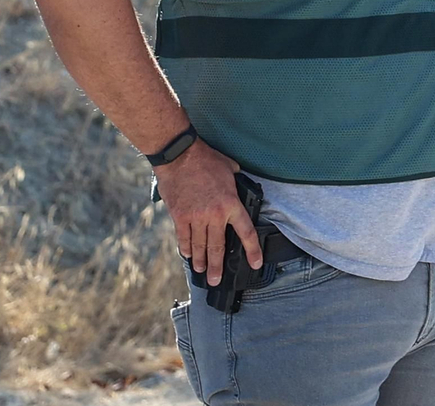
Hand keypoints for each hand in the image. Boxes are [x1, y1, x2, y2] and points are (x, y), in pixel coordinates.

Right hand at [153, 139, 261, 284]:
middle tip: (216, 279)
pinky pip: (183, 237)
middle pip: (217, 247)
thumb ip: (236, 182)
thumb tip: (239, 186)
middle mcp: (214, 215)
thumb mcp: (230, 169)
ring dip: (200, 261)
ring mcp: (195, 217)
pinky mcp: (179, 216)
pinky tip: (187, 254)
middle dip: (217, 266)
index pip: (246, 232)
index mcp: (231, 204)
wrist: (180, 156)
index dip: (252, 250)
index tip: (255, 263)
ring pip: (199, 246)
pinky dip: (185, 247)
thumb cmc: (206, 160)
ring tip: (201, 271)